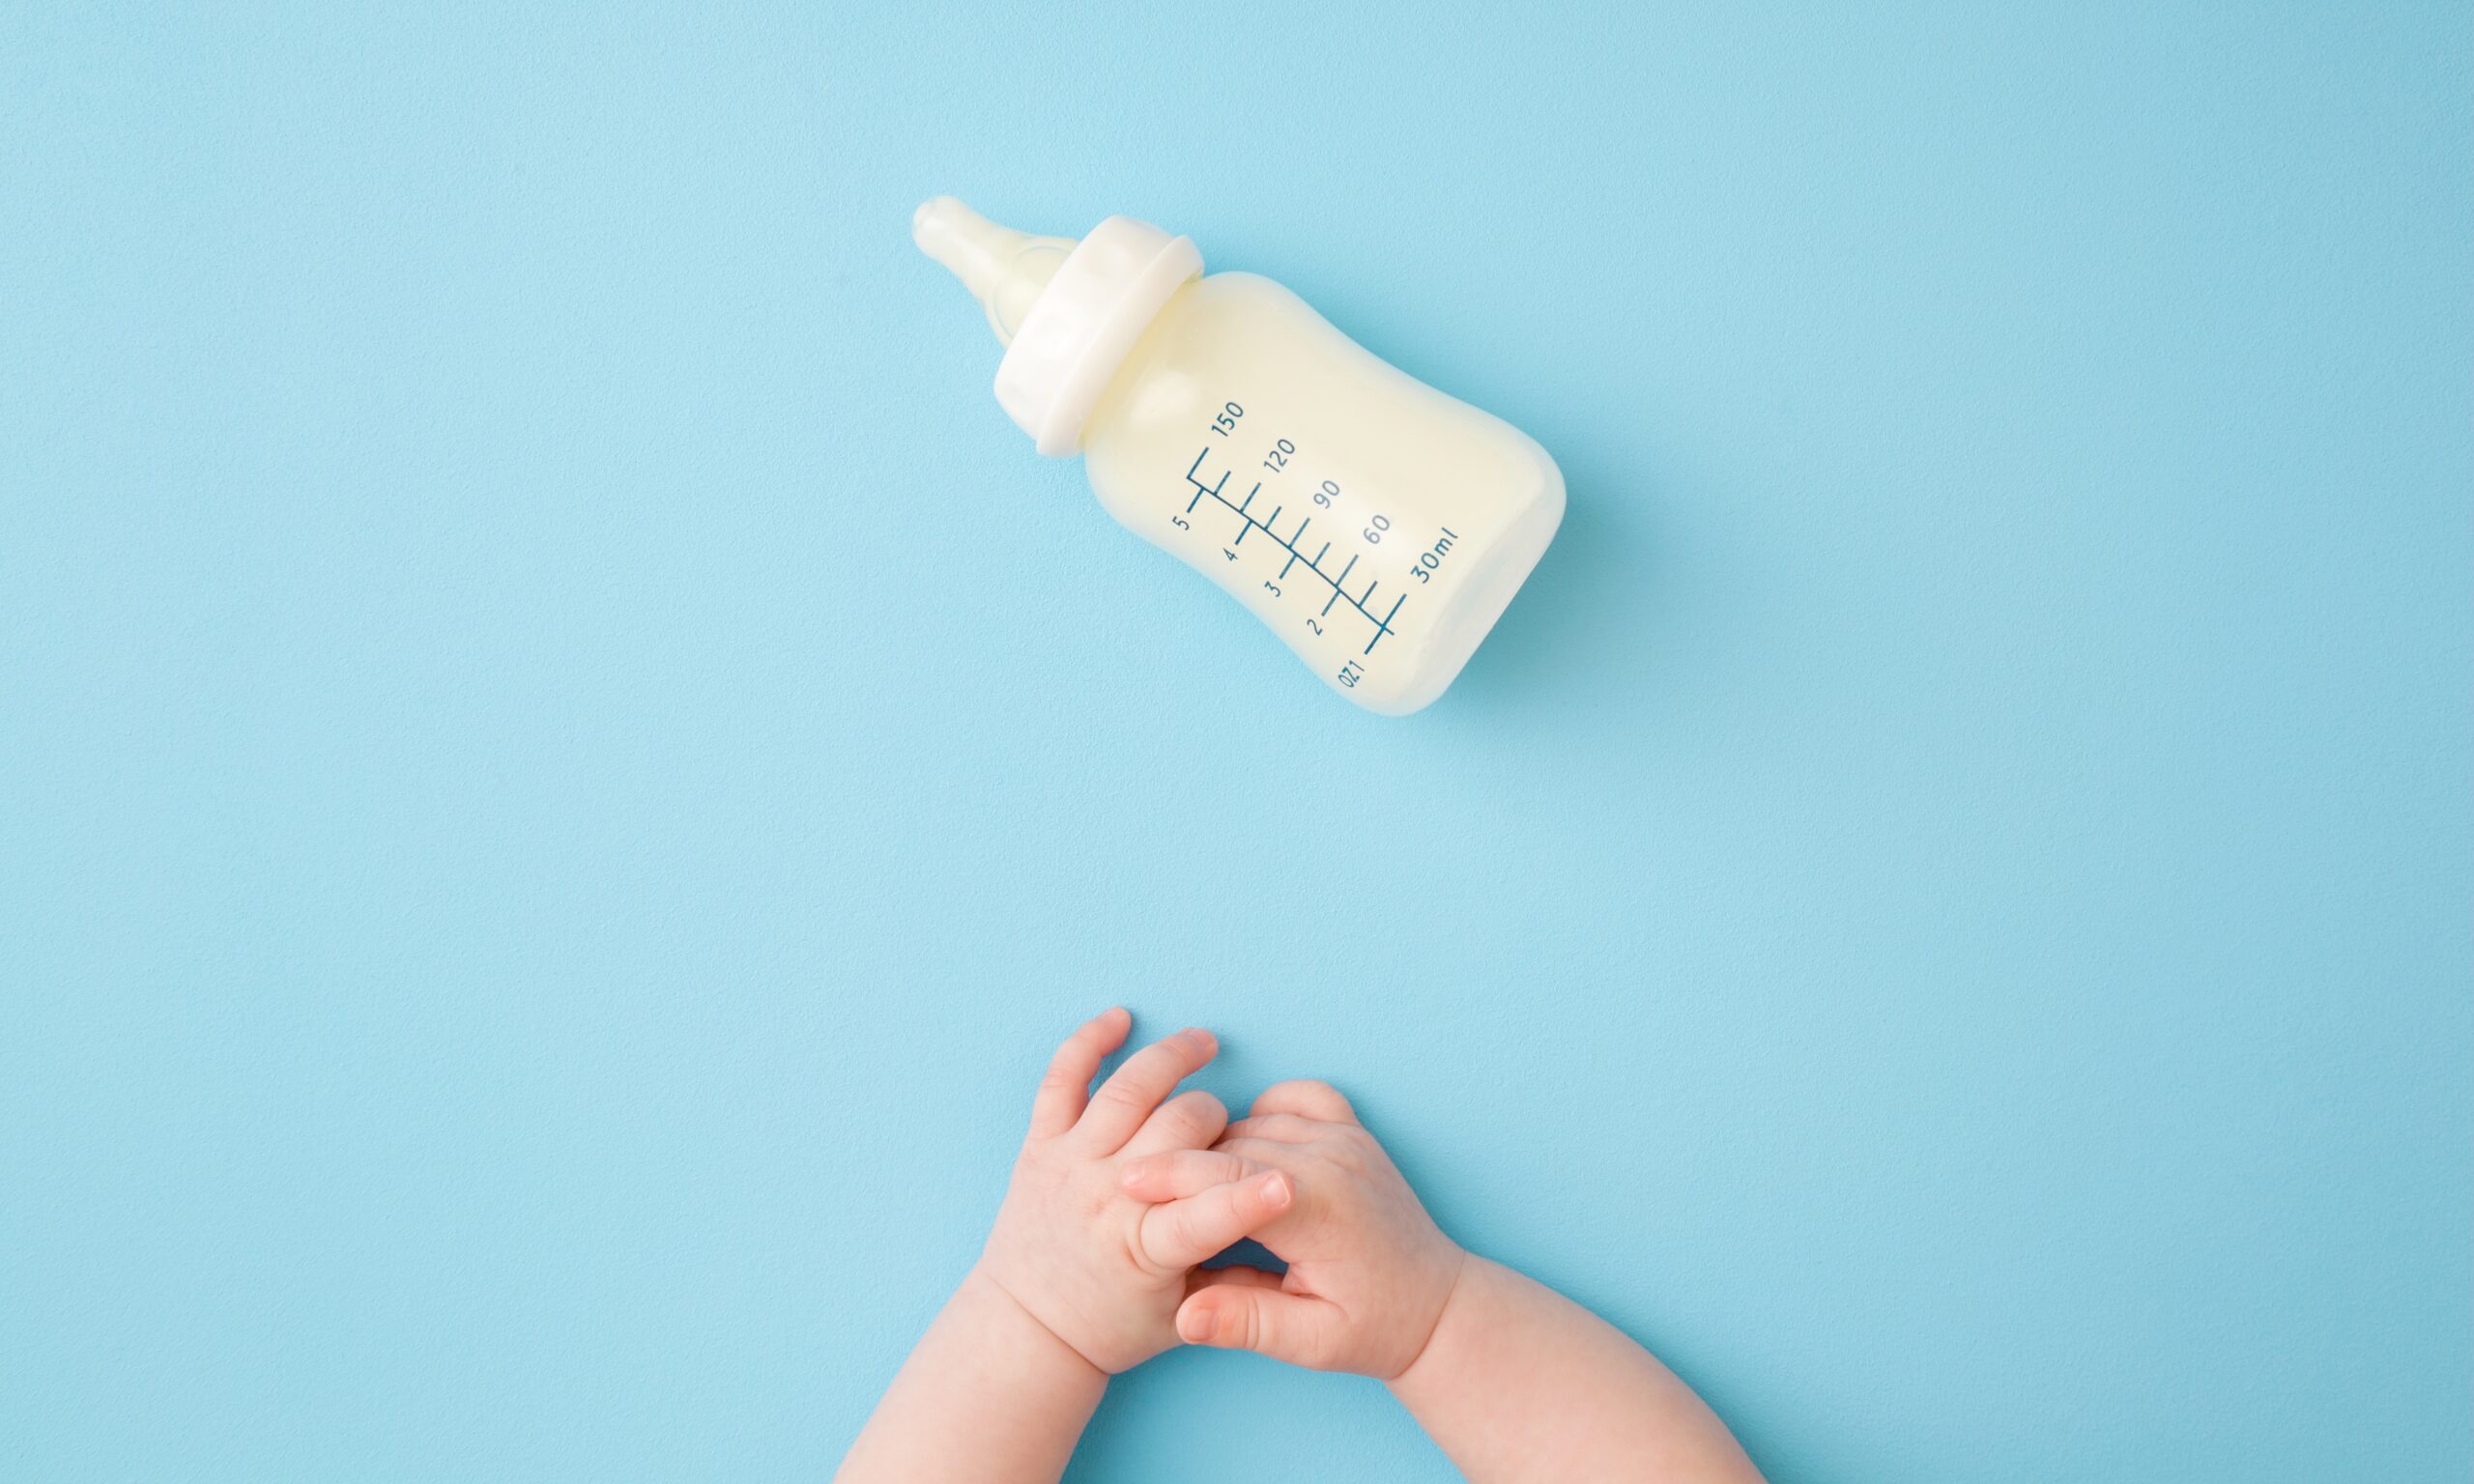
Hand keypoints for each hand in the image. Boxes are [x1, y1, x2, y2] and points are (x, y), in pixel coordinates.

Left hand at [974, 1009, 1298, 1374]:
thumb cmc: (1114, 1324)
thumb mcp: (1182, 1315)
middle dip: (1218, 1119)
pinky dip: (1089, 1042)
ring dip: (1172, 1058)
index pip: (1205, 1215)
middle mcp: (1105, 1197)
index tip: (1288, 1182)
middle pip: (1179, 1130)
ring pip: (1128, 1090)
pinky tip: (1119, 1020)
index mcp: (1143, 1249)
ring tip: (1204, 1043)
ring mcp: (1069, 1164)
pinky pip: (1061, 1078)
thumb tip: (1279, 1231)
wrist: (1028, 1328)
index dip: (1249, 1197)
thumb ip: (1233, 1274)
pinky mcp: (1040, 1145)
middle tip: (1230, 1129)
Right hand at [1117, 1078, 1467, 1378]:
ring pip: (1255, 1120)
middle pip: (1232, 1144)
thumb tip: (1184, 1314)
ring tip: (1181, 1181)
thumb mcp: (1310, 1343)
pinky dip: (1261, 1114)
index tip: (1121, 1184)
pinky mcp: (1353, 1131)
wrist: (1436, 1307)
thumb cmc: (1373, 1329)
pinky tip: (1244, 1148)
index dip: (1171, 1177)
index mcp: (1320, 1209)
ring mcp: (1347, 1139)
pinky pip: (1294, 1097)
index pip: (1227, 1176)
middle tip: (1135, 1192)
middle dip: (1182, 1165)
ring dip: (1216, 1145)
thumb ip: (1246, 1322)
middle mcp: (1335, 1160)